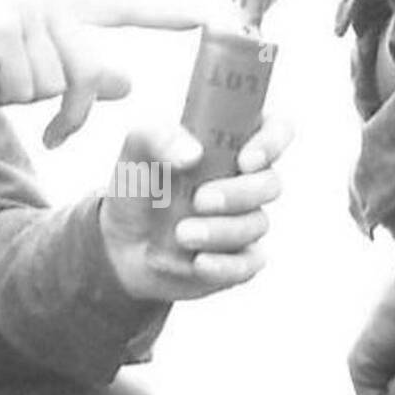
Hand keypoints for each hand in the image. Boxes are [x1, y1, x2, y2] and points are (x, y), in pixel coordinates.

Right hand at [0, 0, 213, 146]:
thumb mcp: (28, 67)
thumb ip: (76, 69)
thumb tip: (127, 81)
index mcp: (58, 1)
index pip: (121, 6)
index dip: (165, 13)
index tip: (210, 17)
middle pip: (90, 72)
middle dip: (72, 117)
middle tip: (52, 140)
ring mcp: (22, 9)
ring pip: (54, 87)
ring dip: (21, 101)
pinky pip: (24, 90)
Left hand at [99, 114, 291, 301]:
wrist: (118, 243)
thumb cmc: (137, 188)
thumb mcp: (135, 152)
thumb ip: (158, 137)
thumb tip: (192, 154)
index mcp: (232, 144)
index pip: (276, 130)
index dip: (272, 142)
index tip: (245, 160)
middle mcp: (246, 182)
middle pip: (271, 183)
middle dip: (239, 193)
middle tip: (199, 200)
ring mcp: (245, 222)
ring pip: (257, 224)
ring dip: (221, 230)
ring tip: (181, 234)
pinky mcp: (239, 260)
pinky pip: (248, 264)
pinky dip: (224, 264)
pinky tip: (199, 262)